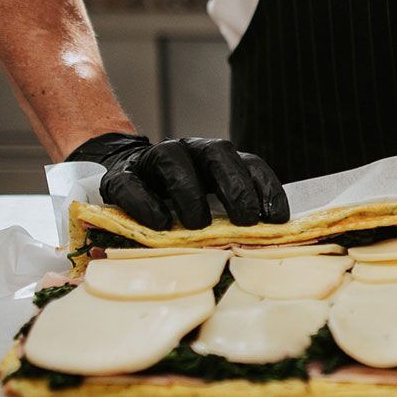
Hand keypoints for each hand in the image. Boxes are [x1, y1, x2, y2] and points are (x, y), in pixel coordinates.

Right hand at [66, 133, 289, 229]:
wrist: (123, 177)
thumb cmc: (177, 201)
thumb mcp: (210, 205)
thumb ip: (232, 216)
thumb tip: (264, 245)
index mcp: (218, 159)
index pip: (250, 163)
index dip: (266, 187)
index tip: (276, 218)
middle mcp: (190, 151)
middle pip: (217, 154)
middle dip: (235, 186)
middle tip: (246, 221)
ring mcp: (153, 160)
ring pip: (173, 159)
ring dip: (190, 192)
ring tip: (199, 225)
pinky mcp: (120, 177)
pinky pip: (132, 183)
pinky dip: (145, 202)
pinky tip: (160, 224)